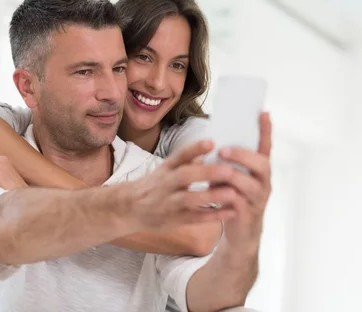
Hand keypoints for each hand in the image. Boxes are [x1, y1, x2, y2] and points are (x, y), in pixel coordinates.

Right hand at [126, 140, 240, 230]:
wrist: (129, 208)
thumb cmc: (154, 186)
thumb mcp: (165, 170)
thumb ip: (187, 161)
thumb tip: (210, 146)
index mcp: (165, 168)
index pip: (179, 155)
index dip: (195, 149)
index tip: (212, 142)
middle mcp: (165, 184)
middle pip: (185, 176)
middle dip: (207, 173)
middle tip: (229, 170)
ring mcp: (168, 202)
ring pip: (189, 199)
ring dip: (211, 196)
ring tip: (232, 193)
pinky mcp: (174, 219)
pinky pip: (195, 218)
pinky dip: (213, 216)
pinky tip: (231, 212)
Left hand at [217, 112, 271, 250]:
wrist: (240, 232)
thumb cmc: (232, 198)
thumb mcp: (229, 177)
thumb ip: (225, 163)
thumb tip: (210, 143)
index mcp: (259, 170)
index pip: (266, 147)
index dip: (266, 131)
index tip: (264, 112)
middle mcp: (264, 183)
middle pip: (262, 164)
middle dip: (243, 155)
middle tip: (224, 150)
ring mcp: (258, 199)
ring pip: (251, 184)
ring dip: (233, 175)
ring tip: (217, 169)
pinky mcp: (248, 214)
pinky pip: (239, 203)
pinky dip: (225, 196)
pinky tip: (213, 191)